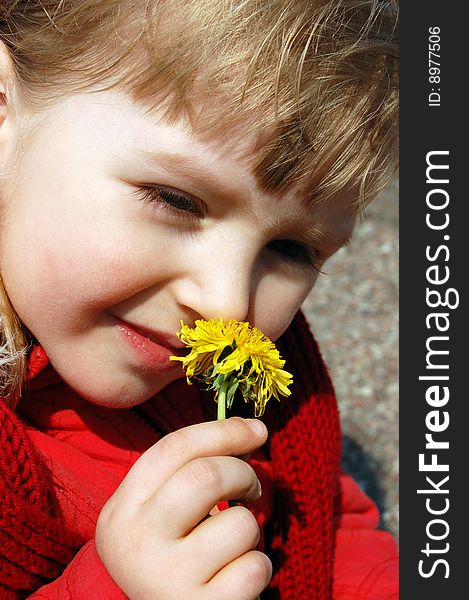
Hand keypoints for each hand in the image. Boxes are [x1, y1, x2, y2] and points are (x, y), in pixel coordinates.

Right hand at [95, 417, 271, 599]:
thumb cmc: (170, 555)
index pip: (174, 448)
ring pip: (239, 523)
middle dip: (243, 473)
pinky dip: (257, 567)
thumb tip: (250, 430)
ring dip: (250, 530)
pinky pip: (254, 567)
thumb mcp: (162, 512)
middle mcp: (136, 543)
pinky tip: (235, 579)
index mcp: (123, 509)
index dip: (222, 431)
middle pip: (206, 476)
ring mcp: (166, 579)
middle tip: (251, 488)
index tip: (256, 429)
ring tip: (232, 546)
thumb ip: (192, 471)